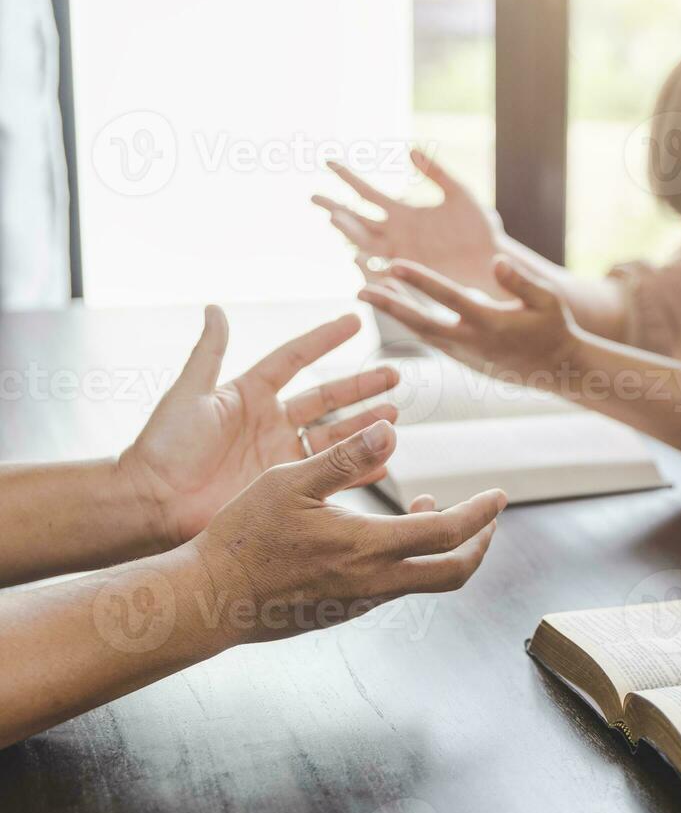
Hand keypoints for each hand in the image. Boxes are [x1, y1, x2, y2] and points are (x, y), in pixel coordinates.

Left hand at [119, 307, 399, 546]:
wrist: (154, 503)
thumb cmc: (164, 447)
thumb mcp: (189, 394)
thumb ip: (209, 352)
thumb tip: (215, 308)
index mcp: (249, 395)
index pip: (295, 359)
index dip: (325, 340)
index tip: (355, 321)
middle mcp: (270, 423)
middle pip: (327, 398)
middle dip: (362, 387)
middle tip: (394, 376)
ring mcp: (280, 455)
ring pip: (335, 436)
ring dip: (365, 426)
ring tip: (394, 417)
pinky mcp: (285, 486)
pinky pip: (330, 475)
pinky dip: (357, 470)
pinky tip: (381, 462)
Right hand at [189, 420, 504, 645]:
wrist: (206, 601)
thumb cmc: (242, 537)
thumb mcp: (289, 482)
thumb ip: (343, 457)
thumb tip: (389, 429)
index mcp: (368, 547)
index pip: (449, 533)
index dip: (482, 514)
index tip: (500, 497)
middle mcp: (373, 582)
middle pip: (454, 572)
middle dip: (479, 544)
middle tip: (487, 518)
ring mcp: (359, 603)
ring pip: (423, 581)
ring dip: (441, 548)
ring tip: (431, 510)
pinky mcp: (342, 611)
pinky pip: (393, 587)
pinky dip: (408, 559)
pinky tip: (385, 534)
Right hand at [312, 150, 507, 292]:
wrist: (496, 261)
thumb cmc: (481, 229)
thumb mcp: (459, 194)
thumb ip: (436, 173)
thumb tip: (410, 149)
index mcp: (405, 213)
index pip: (367, 193)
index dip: (347, 177)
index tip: (328, 162)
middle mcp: (397, 234)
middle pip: (356, 219)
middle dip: (335, 207)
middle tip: (312, 196)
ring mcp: (401, 254)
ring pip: (365, 242)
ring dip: (349, 231)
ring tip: (332, 217)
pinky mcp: (412, 273)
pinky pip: (382, 269)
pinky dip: (367, 264)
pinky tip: (355, 256)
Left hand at [357, 257, 578, 379]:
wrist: (559, 370)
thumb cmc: (555, 328)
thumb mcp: (547, 300)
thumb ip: (520, 280)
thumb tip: (495, 260)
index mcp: (491, 323)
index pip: (448, 298)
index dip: (419, 281)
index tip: (393, 265)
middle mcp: (472, 342)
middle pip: (420, 323)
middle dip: (389, 306)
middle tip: (359, 289)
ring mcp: (465, 356)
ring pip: (421, 333)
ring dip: (396, 312)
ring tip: (371, 291)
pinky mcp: (464, 362)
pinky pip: (431, 340)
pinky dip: (412, 322)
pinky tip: (399, 306)